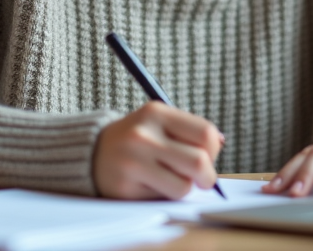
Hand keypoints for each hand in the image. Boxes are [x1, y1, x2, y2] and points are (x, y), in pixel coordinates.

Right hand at [93, 101, 224, 199]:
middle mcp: (143, 136)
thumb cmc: (138, 139)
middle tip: (202, 179)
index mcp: (156, 113)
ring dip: (185, 188)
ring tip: (172, 180)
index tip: (207, 157)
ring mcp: (132, 162)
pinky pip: (162, 199)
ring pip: (184, 187)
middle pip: (198, 162)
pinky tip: (152, 185)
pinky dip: (165, 196)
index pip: (205, 133)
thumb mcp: (159, 122)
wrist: (93, 152)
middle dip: (207, 176)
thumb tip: (219, 143)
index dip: (214, 150)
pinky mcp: (125, 187)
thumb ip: (189, 131)